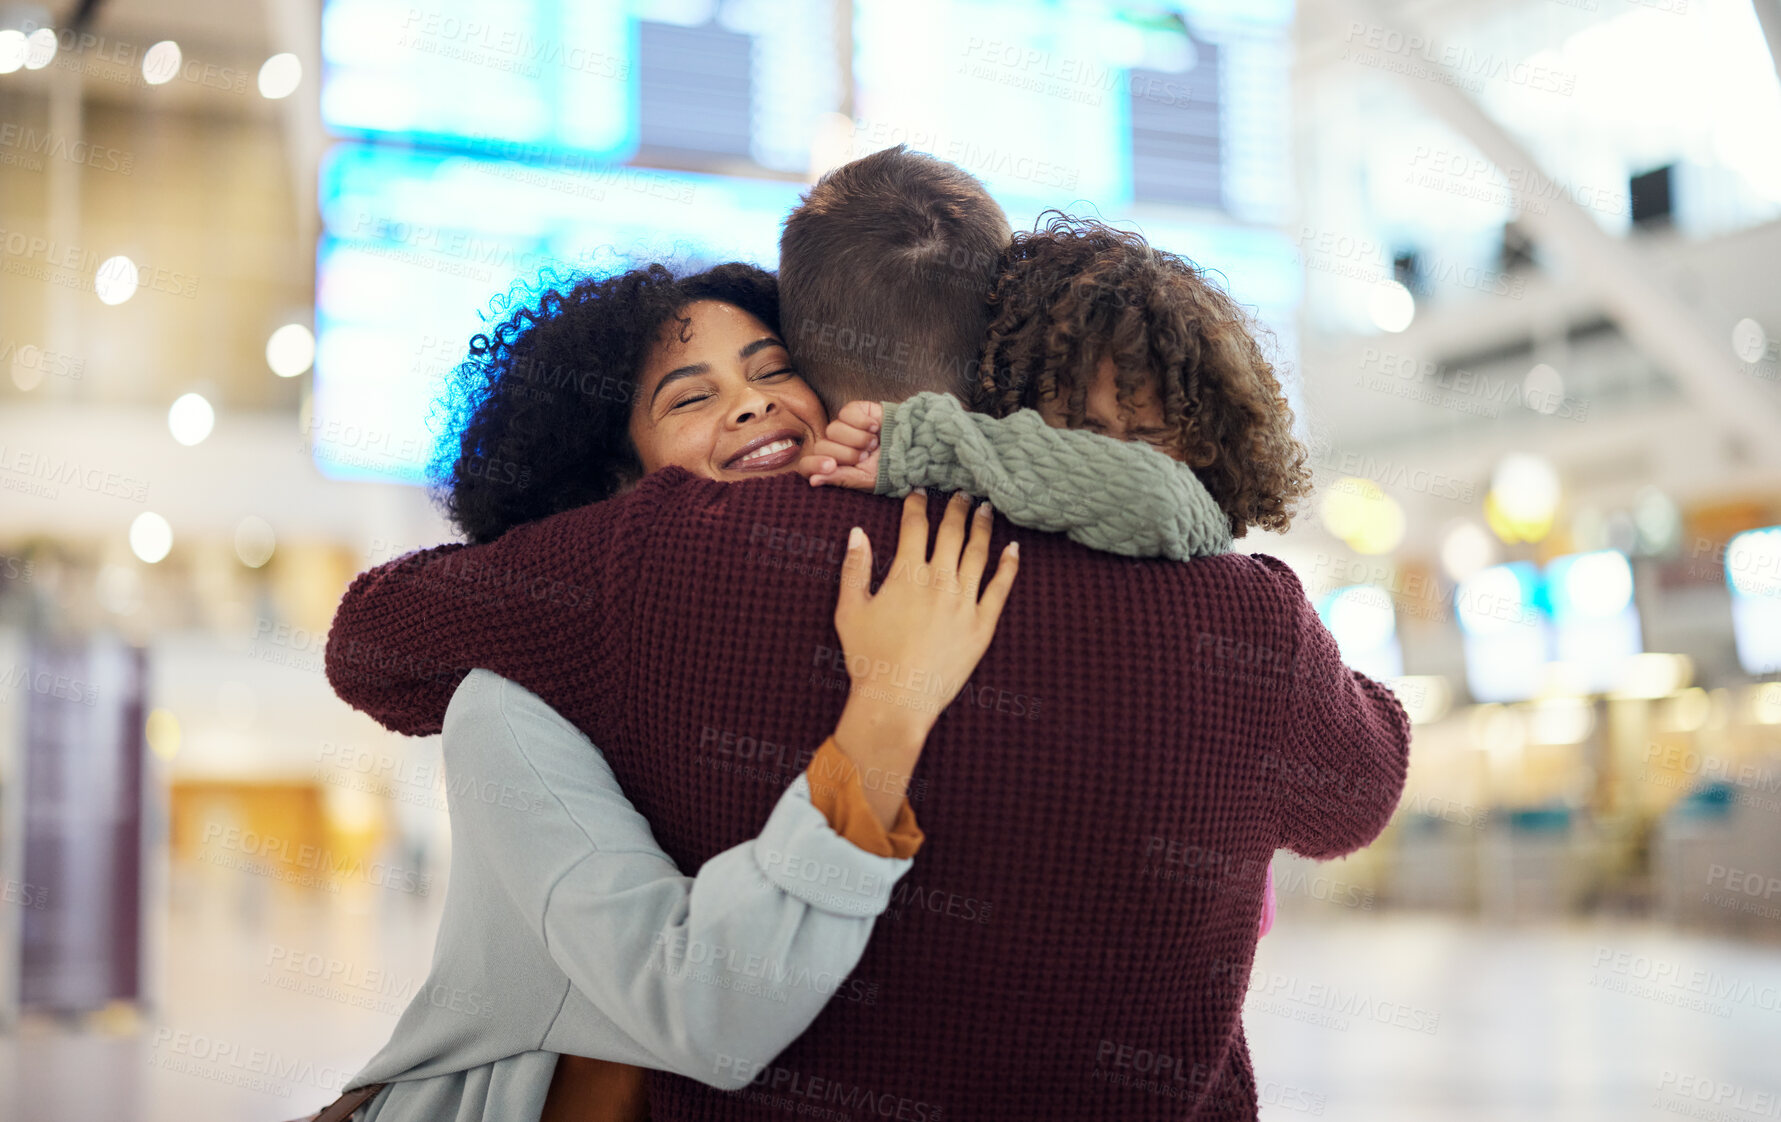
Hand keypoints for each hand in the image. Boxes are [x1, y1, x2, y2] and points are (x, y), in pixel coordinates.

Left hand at [797, 401, 882, 489]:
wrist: (913, 447)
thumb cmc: (890, 468)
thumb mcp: (865, 480)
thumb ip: (839, 479)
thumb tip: (812, 481)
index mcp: (833, 466)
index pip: (807, 465)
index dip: (814, 464)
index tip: (831, 466)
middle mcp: (835, 446)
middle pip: (821, 447)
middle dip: (847, 454)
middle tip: (866, 456)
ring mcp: (843, 427)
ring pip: (833, 429)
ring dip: (858, 439)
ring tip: (874, 444)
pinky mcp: (854, 410)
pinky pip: (846, 413)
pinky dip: (862, 422)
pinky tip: (875, 428)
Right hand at [830, 490, 1018, 824]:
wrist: (898, 699)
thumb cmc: (868, 657)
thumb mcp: (850, 609)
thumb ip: (855, 567)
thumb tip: (858, 532)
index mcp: (906, 574)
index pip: (914, 526)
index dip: (917, 505)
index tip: (919, 492)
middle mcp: (940, 581)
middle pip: (951, 532)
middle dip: (956, 508)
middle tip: (962, 493)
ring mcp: (965, 601)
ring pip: (978, 553)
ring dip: (982, 527)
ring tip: (985, 510)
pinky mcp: (983, 624)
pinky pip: (1001, 588)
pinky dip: (1008, 565)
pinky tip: (1012, 550)